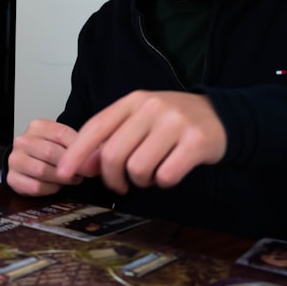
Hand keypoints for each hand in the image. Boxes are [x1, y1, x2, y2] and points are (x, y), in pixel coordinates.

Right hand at [6, 119, 101, 196]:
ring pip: (42, 171)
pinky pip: (35, 186)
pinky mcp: (12, 177)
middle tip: (82, 173)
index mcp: (37, 126)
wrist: (30, 162)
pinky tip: (56, 185)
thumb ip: (80, 144)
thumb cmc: (50, 151)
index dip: (79, 148)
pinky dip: (50, 189)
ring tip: (70, 179)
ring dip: (61, 178)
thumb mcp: (65, 142)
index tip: (91, 160)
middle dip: (70, 166)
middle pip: (50, 153)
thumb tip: (100, 154)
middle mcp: (22, 141)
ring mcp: (15, 159)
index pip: (60, 134)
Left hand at [56, 91, 226, 193]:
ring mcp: (175, 123)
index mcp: (133, 101)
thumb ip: (111, 139)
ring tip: (150, 174)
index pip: (95, 127)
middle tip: (120, 185)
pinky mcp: (197, 142)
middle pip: (113, 154)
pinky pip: (166, 175)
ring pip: (138, 168)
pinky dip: (163, 182)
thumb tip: (82, 166)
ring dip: (140, 181)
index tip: (64, 173)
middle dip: (111, 178)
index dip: (76, 153)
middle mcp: (152, 107)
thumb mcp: (140, 121)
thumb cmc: (172, 124)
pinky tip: (169, 173)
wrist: (223, 118)